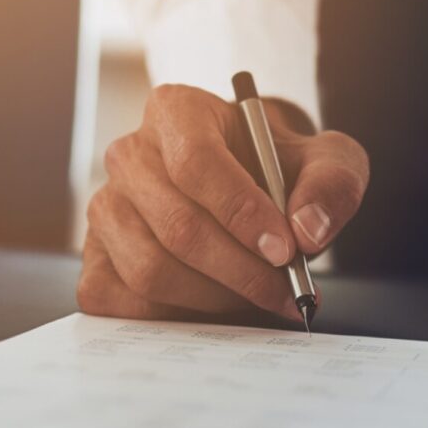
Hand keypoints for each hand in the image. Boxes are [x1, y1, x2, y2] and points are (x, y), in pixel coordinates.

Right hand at [78, 84, 368, 320]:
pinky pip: (120, 300)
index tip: (285, 250)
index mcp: (175, 111)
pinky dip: (173, 316)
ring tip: (258, 296)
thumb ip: (332, 184)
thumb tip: (308, 230)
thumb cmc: (280, 170)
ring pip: (149, 270)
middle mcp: (128, 154)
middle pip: (177, 226)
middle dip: (241, 270)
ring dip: (215, 298)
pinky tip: (215, 306)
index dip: (241, 212)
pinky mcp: (94, 257)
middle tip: (287, 290)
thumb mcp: (326, 160)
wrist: (250, 187)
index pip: (196, 163)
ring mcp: (105, 207)